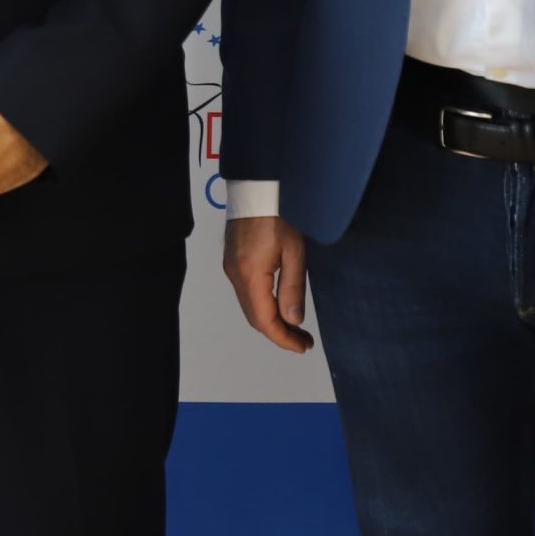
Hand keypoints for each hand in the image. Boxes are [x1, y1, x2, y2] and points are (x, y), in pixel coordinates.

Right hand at [223, 217, 312, 353]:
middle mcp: (235, 276)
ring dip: (271, 320)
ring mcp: (231, 269)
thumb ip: (292, 288)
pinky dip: (262, 306)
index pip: (265, 320)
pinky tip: (278, 305)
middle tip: (303, 340)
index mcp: (250, 275)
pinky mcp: (232, 261)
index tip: (303, 346)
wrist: (257, 188)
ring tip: (295, 327)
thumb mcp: (294, 252)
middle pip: (254, 317)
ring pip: (249, 307)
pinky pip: (246, 294)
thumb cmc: (279, 215)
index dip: (284, 338)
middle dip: (279, 333)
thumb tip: (293, 320)